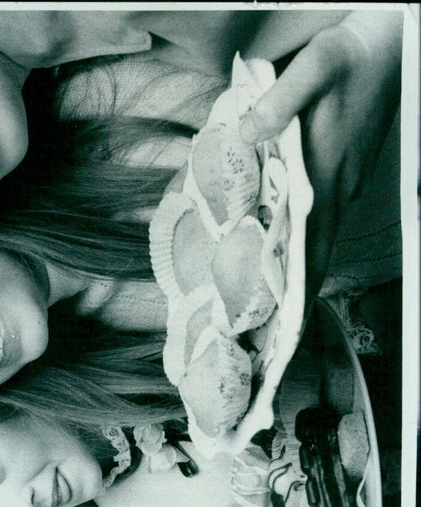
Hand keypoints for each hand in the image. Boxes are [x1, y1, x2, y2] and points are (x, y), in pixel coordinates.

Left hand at [239, 11, 402, 301]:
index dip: (299, 289)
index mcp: (328, 176)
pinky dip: (304, 243)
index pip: (314, 248)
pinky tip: (284, 252)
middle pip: (316, 256)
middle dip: (294, 297)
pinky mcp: (344, 174)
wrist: (389, 41)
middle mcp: (338, 190)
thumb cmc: (352, 55)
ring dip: (298, 273)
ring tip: (270, 309)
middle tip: (269, 334)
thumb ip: (279, 103)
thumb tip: (247, 133)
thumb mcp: (314, 67)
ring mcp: (344, 184)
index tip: (284, 327)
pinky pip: (322, 220)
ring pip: (319, 240)